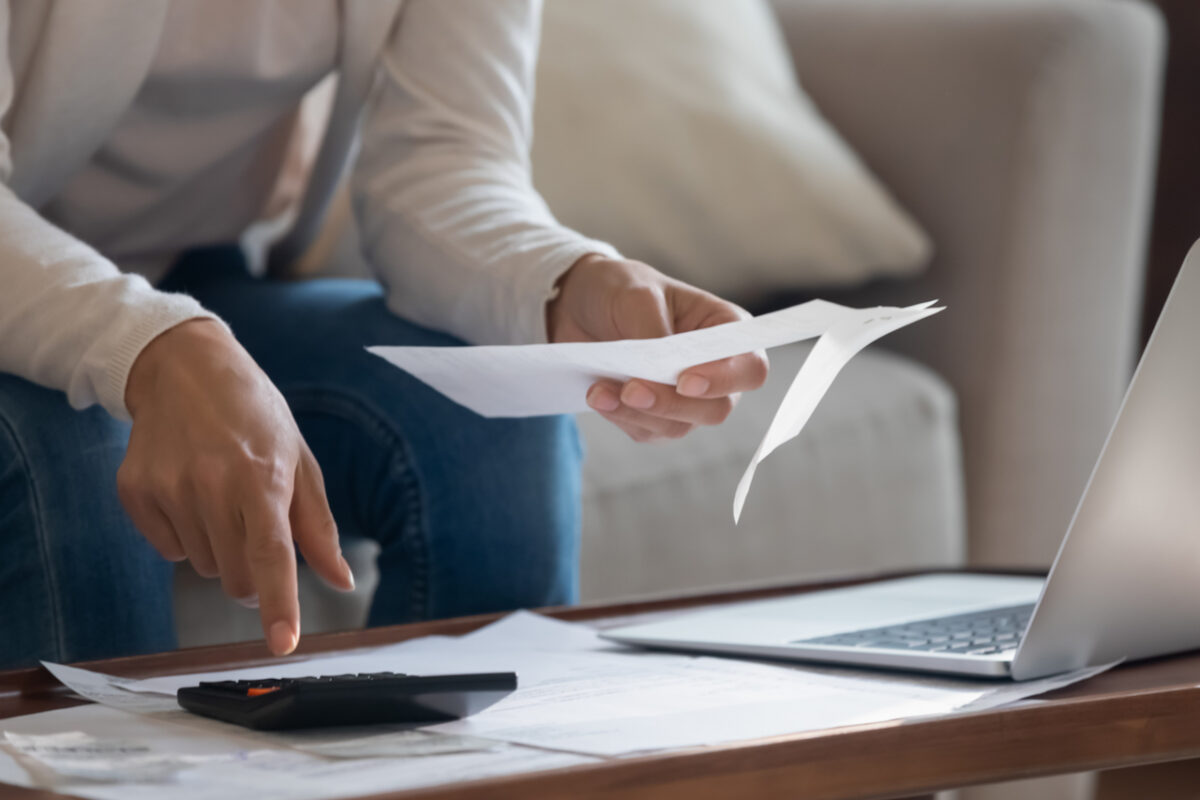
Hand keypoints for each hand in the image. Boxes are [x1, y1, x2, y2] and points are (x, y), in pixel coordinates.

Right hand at [119, 319, 353, 655]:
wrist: (185, 368)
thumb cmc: (254, 415)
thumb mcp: (299, 460)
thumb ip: (318, 527)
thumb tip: (341, 581)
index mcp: (262, 477)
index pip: (271, 554)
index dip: (279, 603)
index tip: (283, 643)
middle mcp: (212, 485)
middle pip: (235, 579)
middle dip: (253, 574)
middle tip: (256, 529)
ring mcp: (168, 488)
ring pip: (203, 567)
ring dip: (220, 548)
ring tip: (222, 495)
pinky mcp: (134, 491)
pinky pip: (168, 549)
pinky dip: (185, 534)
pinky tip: (190, 491)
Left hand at [547, 255, 768, 441]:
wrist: (577, 305)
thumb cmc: (620, 290)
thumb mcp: (637, 295)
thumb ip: (654, 334)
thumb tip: (657, 374)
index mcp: (724, 329)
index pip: (750, 367)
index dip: (725, 380)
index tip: (685, 381)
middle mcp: (715, 370)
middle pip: (717, 408)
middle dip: (672, 404)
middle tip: (631, 389)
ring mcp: (687, 399)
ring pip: (679, 426)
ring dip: (639, 413)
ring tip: (600, 390)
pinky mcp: (656, 416)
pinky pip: (647, 432)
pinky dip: (622, 417)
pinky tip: (598, 395)